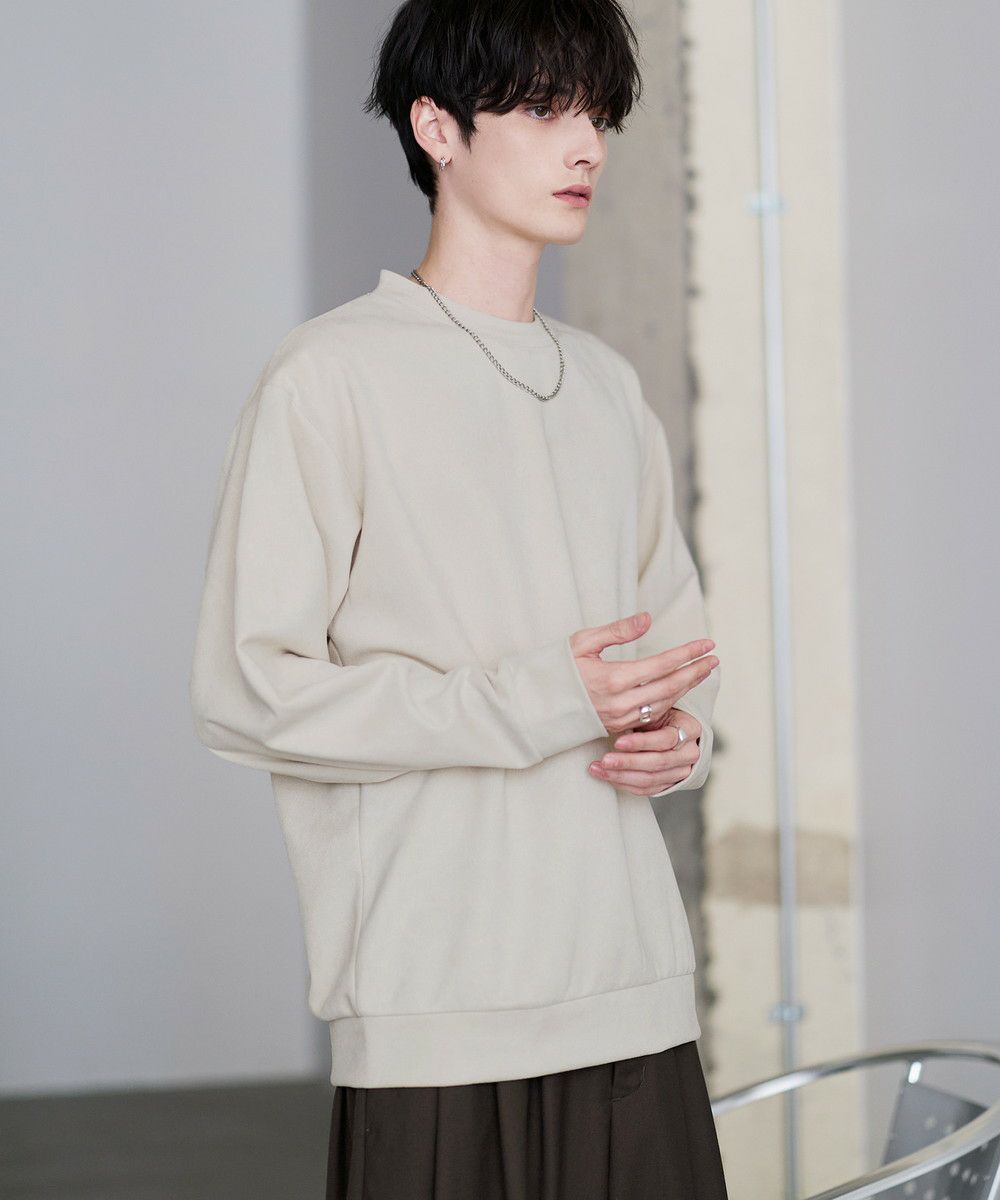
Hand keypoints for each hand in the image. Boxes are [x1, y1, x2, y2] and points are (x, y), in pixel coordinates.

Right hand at [570, 611, 717, 735]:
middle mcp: (621, 702)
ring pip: (664, 702)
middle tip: (715, 659)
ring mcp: (620, 718)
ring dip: (686, 687)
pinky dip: (670, 700)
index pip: (662, 664)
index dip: (687, 653)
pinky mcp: (618, 727)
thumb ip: (617, 631)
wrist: (535, 707)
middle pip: (670, 686)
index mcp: (613, 678)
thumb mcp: (583, 642)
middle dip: (695, 672)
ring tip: (703, 672)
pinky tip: (679, 690)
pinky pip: (653, 714)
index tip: (707, 643)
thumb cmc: (557, 669)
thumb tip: (647, 618)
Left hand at [587, 707, 701, 795]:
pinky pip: (647, 790)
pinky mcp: (670, 784)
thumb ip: (643, 713)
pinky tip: (608, 777)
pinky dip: (625, 784)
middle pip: (658, 762)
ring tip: (598, 769)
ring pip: (651, 779)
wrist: (671, 730)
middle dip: (628, 762)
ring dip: (621, 776)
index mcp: (690, 729)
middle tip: (604, 760)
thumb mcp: (656, 710)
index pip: (666, 739)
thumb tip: (614, 715)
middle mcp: (690, 753)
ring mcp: (682, 771)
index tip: (618, 742)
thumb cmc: (660, 716)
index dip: (641, 742)